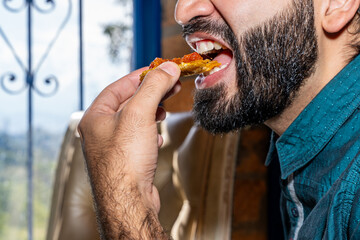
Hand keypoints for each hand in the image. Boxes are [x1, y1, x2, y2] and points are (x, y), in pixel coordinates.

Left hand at [78, 62, 180, 238]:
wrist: (128, 202)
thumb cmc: (125, 161)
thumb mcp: (139, 114)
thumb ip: (153, 87)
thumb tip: (167, 68)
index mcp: (95, 117)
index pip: (118, 86)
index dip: (141, 75)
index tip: (159, 69)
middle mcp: (100, 132)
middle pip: (128, 103)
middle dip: (151, 93)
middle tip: (171, 85)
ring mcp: (112, 148)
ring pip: (135, 121)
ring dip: (152, 113)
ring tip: (165, 110)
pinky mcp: (125, 161)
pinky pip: (138, 139)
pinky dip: (150, 133)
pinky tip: (157, 138)